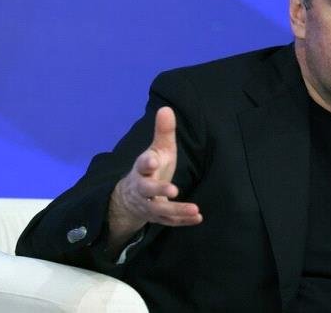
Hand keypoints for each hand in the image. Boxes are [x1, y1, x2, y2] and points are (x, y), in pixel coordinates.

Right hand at [107, 107, 201, 249]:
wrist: (132, 198)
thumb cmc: (151, 169)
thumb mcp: (157, 150)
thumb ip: (163, 132)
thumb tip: (166, 108)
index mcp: (143, 169)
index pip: (142, 165)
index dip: (147, 162)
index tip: (153, 159)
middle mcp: (143, 188)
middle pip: (147, 190)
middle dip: (158, 190)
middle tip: (173, 190)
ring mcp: (149, 205)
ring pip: (160, 210)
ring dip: (177, 210)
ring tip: (195, 209)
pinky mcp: (157, 217)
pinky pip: (170, 221)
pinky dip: (184, 221)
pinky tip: (198, 217)